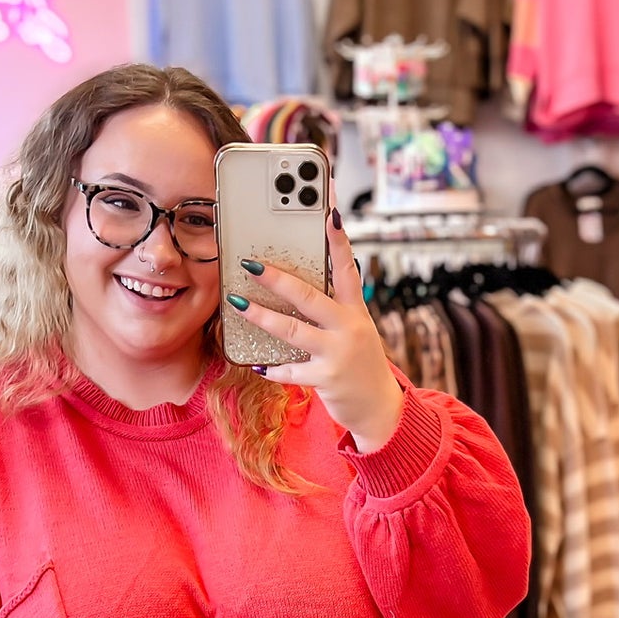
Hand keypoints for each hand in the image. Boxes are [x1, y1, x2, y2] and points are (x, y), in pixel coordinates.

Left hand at [226, 207, 403, 451]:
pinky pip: (291, 370)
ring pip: (293, 330)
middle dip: (278, 279)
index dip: (337, 238)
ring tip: (238, 303)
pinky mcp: (326, 379)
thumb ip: (332, 310)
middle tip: (252, 264)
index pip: (347, 267)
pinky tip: (258, 364)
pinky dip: (273, 368)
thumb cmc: (360, 364)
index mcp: (356, 310)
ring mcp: (337, 353)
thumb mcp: (355, 330)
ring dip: (262, 316)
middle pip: (309, 296)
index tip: (328, 209)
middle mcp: (349, 328)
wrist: (379, 408)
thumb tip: (296, 288)